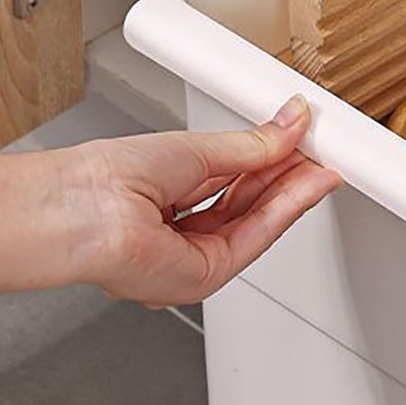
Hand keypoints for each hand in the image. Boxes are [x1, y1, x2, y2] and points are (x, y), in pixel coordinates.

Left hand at [63, 97, 339, 306]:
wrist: (84, 209)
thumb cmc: (108, 180)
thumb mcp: (195, 149)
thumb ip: (250, 145)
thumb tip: (287, 125)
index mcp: (166, 204)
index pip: (232, 184)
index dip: (272, 163)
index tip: (302, 143)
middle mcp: (178, 237)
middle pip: (249, 206)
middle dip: (289, 178)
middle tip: (321, 151)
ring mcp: (190, 260)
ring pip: (257, 224)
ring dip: (293, 193)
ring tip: (321, 165)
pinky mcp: (204, 278)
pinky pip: (255, 240)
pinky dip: (284, 211)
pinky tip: (304, 187)